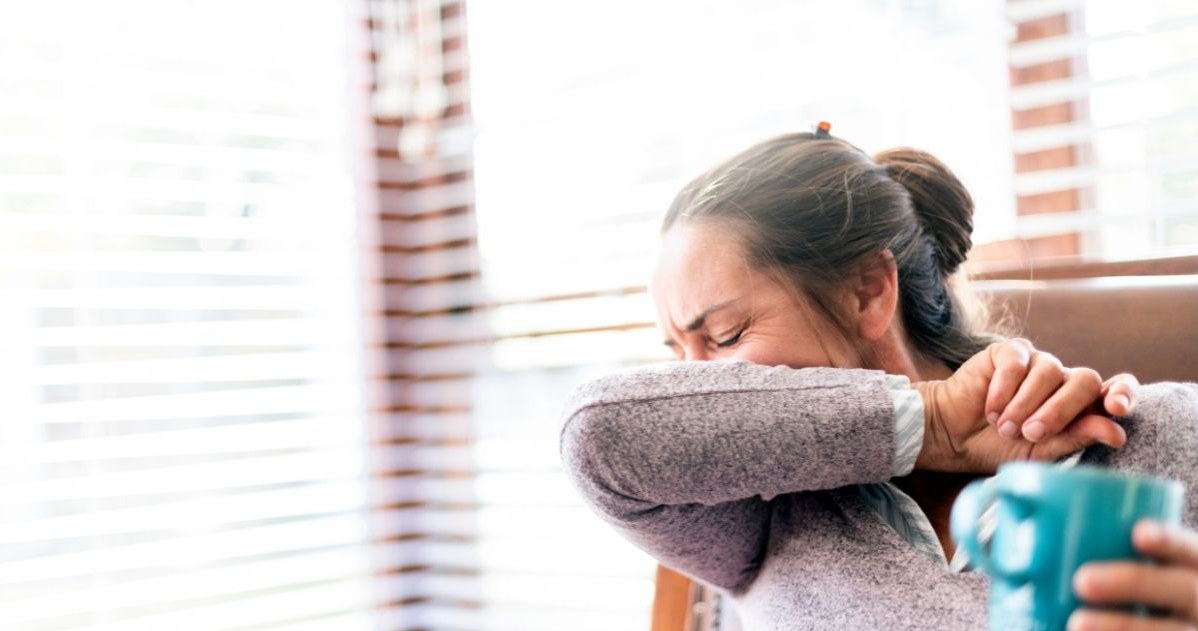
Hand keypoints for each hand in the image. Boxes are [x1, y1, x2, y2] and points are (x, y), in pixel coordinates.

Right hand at [913, 339, 1131, 473]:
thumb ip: (1076, 438)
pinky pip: (1018, 362)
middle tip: (1031, 434)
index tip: (1117, 409)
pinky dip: (1005, 388)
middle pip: (1085, 380)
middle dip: (1060, 410)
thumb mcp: (1040, 452)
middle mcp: (1061, 380)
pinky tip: (991, 408)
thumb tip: (1118, 433)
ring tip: (1004, 427)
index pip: (1115, 389)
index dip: (1123, 393)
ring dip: (1025, 404)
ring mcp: (1035, 363)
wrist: (952, 435)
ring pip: (1050, 371)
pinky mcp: (1008, 352)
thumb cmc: (997, 446)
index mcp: (1079, 406)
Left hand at [1070, 521, 1197, 629]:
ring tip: (1075, 623)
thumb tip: (1022, 517)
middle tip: (1082, 580)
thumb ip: (1102, 549)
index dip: (1170, 541)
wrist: (1161, 625)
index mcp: (1192, 571)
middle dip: (1133, 582)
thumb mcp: (1136, 569)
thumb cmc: (1137, 593)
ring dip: (1123, 627)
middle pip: (1183, 590)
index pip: (1191, 551)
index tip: (1138, 532)